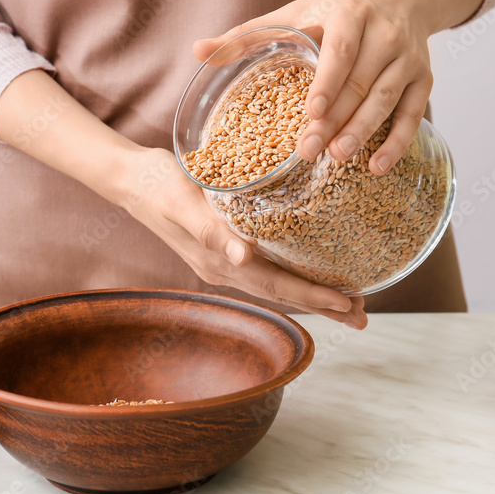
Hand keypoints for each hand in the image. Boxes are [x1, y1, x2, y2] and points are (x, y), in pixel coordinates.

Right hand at [121, 148, 367, 328]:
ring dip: (313, 293)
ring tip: (350, 301)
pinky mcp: (226, 245)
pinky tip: (311, 268)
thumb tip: (241, 257)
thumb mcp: (182, 201)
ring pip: (278, 282)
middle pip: (282, 292)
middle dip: (323, 305)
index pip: (276, 285)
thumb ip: (210, 229)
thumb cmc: (157, 184)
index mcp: (219, 260)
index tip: (349, 304)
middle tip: (363, 315)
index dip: (313, 296)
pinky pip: (268, 266)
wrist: (131, 178)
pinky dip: (295, 273)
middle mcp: (226, 266)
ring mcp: (225, 258)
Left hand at [194, 0, 486, 175]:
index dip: (328, 81)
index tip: (311, 111)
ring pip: (386, 99)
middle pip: (360, 82)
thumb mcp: (296, 12)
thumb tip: (198, 51)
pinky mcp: (424, 79)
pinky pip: (413, 114)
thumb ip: (248, 35)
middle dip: (337, 119)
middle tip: (311, 151)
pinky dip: (398, 142)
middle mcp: (384, 34)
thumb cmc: (339, 7)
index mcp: (350, 14)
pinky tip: (378, 166)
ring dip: (365, 132)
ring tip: (340, 158)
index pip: (340, 50)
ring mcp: (407, 59)